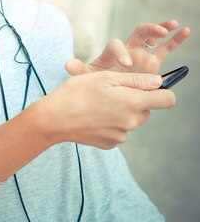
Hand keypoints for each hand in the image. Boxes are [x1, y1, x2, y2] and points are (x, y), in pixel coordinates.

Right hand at [40, 70, 174, 149]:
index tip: (150, 85)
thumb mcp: (105, 77)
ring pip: (132, 119)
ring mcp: (121, 135)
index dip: (162, 90)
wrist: (54, 119)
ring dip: (122, 110)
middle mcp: (132, 122)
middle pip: (147, 109)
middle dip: (136, 99)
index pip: (167, 99)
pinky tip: (94, 116)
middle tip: (111, 91)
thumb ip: (136, 80)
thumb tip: (160, 82)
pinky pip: (119, 130)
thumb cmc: (78, 92)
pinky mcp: (111, 143)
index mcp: (133, 103)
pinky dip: (111, 122)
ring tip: (99, 103)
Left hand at [66, 20, 189, 76]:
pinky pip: (165, 48)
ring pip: (153, 37)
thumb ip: (79, 70)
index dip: (122, 52)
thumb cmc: (94, 83)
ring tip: (173, 25)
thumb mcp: (86, 78)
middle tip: (158, 33)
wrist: (105, 91)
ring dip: (162, 28)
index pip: (117, 45)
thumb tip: (67, 64)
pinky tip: (185, 31)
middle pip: (138, 33)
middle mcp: (128, 50)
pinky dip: (175, 39)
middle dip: (148, 30)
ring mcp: (141, 55)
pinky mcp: (152, 63)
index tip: (127, 64)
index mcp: (111, 53)